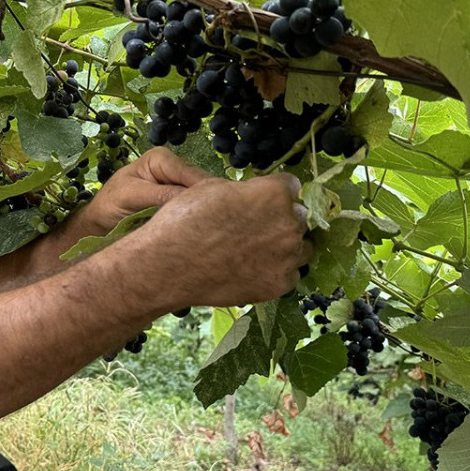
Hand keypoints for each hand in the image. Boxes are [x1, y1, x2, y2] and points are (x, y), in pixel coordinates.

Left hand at [82, 147, 209, 234]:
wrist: (99, 221)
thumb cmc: (108, 204)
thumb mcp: (132, 197)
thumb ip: (160, 195)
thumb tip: (190, 198)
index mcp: (160, 158)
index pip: (189, 173)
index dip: (203, 190)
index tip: (214, 209)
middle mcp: (172, 168)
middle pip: (199, 184)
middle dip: (204, 201)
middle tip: (213, 222)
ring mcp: (176, 185)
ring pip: (199, 197)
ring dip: (201, 211)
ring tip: (208, 227)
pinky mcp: (177, 201)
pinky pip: (192, 207)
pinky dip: (195, 216)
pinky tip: (199, 228)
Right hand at [123, 172, 312, 309]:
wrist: (169, 266)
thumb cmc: (185, 221)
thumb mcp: (213, 188)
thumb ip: (246, 191)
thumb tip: (255, 197)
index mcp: (275, 193)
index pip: (291, 186)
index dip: (274, 192)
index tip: (262, 200)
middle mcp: (289, 224)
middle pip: (298, 217)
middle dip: (280, 219)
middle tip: (254, 228)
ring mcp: (288, 257)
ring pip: (300, 247)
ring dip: (285, 246)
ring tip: (257, 251)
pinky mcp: (280, 284)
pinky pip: (290, 274)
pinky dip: (276, 271)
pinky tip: (252, 270)